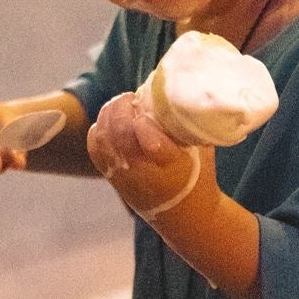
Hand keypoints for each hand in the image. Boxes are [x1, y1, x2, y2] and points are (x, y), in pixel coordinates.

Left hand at [87, 93, 205, 219]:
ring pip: (104, 139)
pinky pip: (95, 147)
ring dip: (109, 114)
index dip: (144, 122)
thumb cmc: (199, 174)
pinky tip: (111, 119)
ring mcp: (125, 176)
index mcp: (172, 166)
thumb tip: (183, 84)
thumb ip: (192, 121)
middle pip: (120, 136)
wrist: (185, 214)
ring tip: (123, 105)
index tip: (147, 111)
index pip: (152, 144)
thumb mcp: (203, 148)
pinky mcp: (112, 177)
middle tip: (132, 98)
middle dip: (121, 109)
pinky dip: (99, 128)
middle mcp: (144, 173)